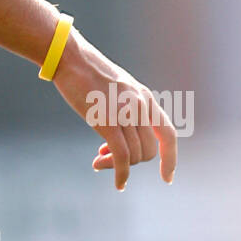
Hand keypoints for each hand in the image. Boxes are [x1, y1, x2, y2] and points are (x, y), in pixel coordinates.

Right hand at [51, 29, 176, 190]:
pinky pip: (122, 157)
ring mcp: (125, 113)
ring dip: (118, 166)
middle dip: (133, 162)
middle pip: (149, 150)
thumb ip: (127, 107)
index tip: (167, 177)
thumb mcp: (117, 87)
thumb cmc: (87, 72)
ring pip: (135, 156)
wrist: (69, 57)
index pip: (168, 135)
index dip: (170, 158)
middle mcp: (140, 105)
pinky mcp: (108, 121)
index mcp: (145, 97)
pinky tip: (118, 184)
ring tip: (98, 161)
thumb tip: (123, 135)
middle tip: (107, 158)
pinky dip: (121, 174)